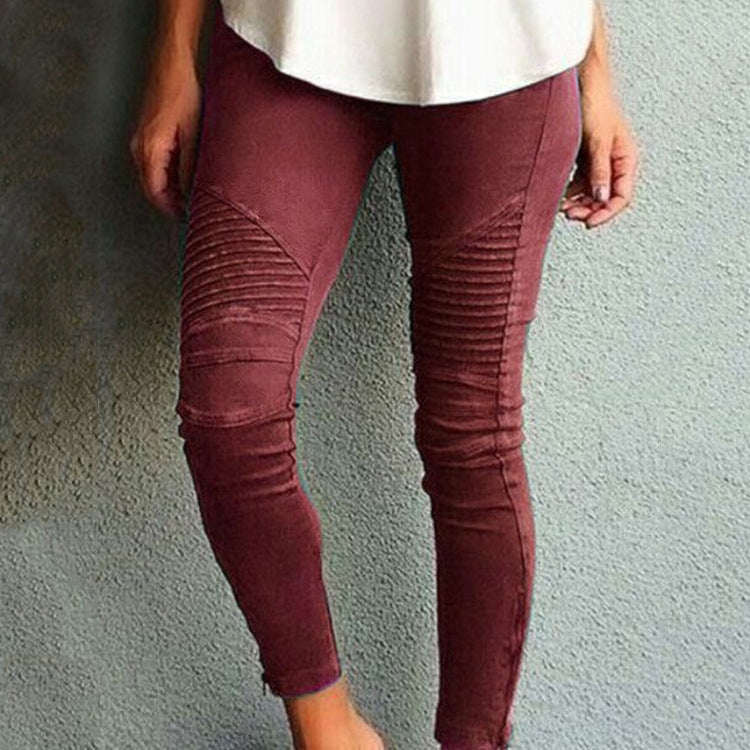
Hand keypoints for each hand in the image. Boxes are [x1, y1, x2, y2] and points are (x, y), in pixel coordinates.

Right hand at [129, 46, 201, 218]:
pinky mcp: (145, 134)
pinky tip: (182, 176)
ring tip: (189, 196)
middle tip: (189, 210)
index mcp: (150, 151)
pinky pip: (152, 163)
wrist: (172, 66)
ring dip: (168, 189)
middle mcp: (140, 148)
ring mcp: (140, 140)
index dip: (170, 208)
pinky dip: (165, 174)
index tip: (185, 217)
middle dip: (169, 201)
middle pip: (151, 187)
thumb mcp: (193, 134)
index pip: (156, 191)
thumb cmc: (182, 93)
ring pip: (151, 176)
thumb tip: (191, 191)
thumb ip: (190, 166)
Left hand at [560, 67, 638, 228]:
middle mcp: (615, 162)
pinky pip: (581, 183)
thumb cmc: (594, 105)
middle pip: (606, 197)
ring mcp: (600, 161)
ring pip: (592, 192)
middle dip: (589, 209)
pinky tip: (560, 197)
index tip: (589, 223)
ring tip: (563, 208)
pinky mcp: (586, 158)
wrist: (581, 83)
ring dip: (579, 203)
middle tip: (570, 215)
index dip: (607, 213)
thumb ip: (600, 170)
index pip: (622, 196)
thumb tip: (602, 199)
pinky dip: (572, 192)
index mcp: (626, 158)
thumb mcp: (597, 141)